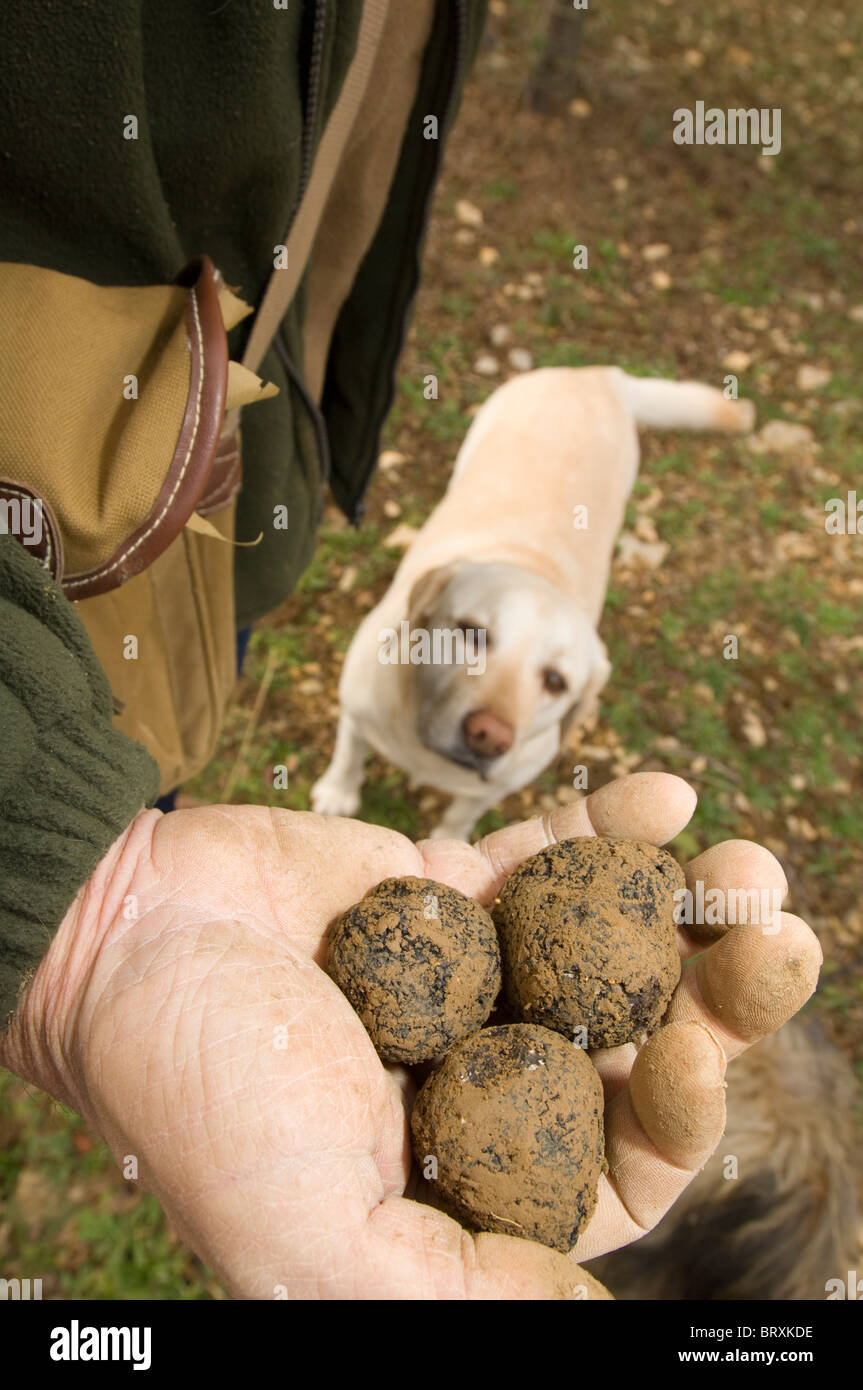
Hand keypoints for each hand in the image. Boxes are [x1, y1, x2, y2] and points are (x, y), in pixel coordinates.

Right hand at [1, 774, 820, 1298]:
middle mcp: (487, 1077)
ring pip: (611, 945)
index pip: (618, 1165)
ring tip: (748, 862)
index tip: (694, 1049)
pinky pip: (546, 857)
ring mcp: (476, 975)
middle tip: (777, 937)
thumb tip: (594, 1324)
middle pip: (637, 1045)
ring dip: (688, 904)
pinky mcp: (450, 885)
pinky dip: (606, 828)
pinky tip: (662, 794)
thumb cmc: (205, 1095)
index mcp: (470, 1177)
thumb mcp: (319, 1237)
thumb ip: (461, 1293)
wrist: (120, 937)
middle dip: (718, 996)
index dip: (680, 1112)